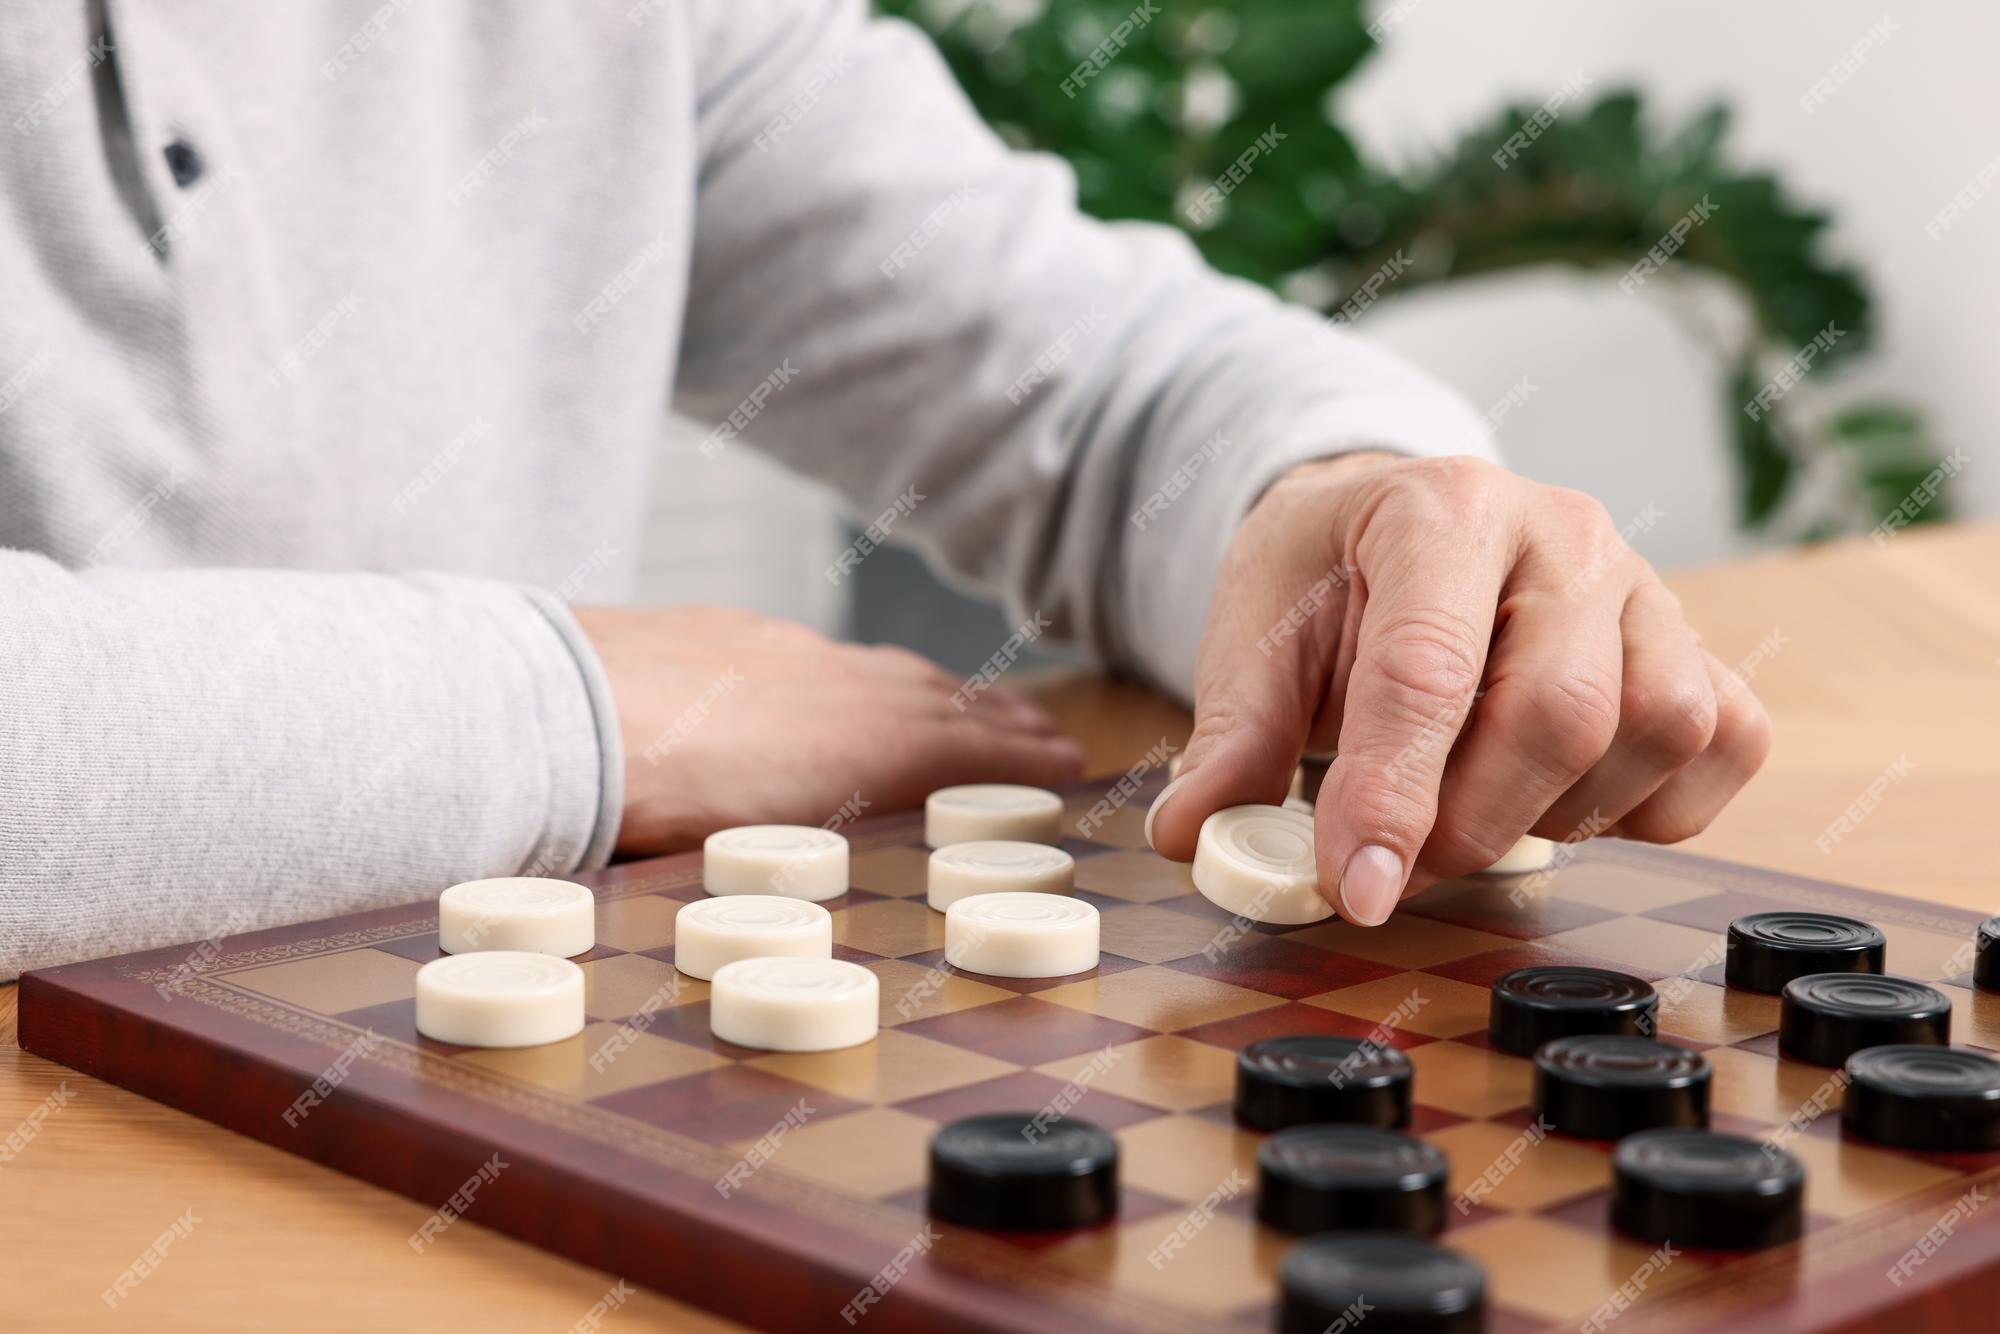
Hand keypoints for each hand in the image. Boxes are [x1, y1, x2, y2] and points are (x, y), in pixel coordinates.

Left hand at [575, 605, 1083, 854]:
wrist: (568, 713)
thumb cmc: (660, 802)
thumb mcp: (767, 852)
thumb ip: (828, 844)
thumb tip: (848, 870)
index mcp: (871, 743)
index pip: (974, 745)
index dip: (1026, 757)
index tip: (1070, 762)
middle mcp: (845, 685)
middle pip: (946, 697)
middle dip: (1002, 717)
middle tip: (1044, 731)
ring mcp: (787, 651)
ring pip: (887, 668)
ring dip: (937, 689)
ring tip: (965, 702)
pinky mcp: (727, 630)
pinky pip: (819, 651)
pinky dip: (855, 671)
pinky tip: (838, 681)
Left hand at [1145, 452, 1771, 925]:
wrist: (1394, 527)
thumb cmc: (1328, 583)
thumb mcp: (1255, 638)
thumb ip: (1232, 738)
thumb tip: (1191, 834)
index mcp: (1440, 508)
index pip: (1427, 669)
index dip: (1391, 797)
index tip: (1354, 887)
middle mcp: (1563, 532)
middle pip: (1560, 711)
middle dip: (1471, 822)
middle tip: (1398, 860)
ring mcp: (1647, 586)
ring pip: (1658, 731)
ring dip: (1562, 811)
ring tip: (1479, 802)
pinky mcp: (1698, 644)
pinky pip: (1726, 743)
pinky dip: (1653, 804)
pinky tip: (1565, 796)